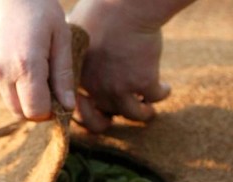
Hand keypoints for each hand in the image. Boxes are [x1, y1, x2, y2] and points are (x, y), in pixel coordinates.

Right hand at [0, 0, 76, 119]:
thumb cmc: (37, 4)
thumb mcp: (60, 35)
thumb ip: (63, 75)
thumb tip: (68, 107)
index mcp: (26, 66)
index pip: (36, 112)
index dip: (50, 110)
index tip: (58, 98)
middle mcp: (2, 73)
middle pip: (20, 112)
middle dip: (36, 106)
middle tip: (48, 86)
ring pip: (9, 101)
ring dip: (22, 94)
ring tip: (32, 64)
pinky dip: (9, 81)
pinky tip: (15, 55)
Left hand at [68, 0, 172, 132]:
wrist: (124, 5)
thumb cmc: (98, 11)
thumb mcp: (74, 34)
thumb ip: (73, 54)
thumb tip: (67, 57)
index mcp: (78, 81)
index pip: (78, 113)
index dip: (89, 116)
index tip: (100, 111)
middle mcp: (96, 89)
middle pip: (104, 119)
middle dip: (113, 119)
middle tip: (121, 113)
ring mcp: (119, 89)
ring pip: (134, 114)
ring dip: (143, 112)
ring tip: (148, 108)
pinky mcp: (144, 82)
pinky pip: (155, 98)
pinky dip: (161, 94)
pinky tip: (164, 88)